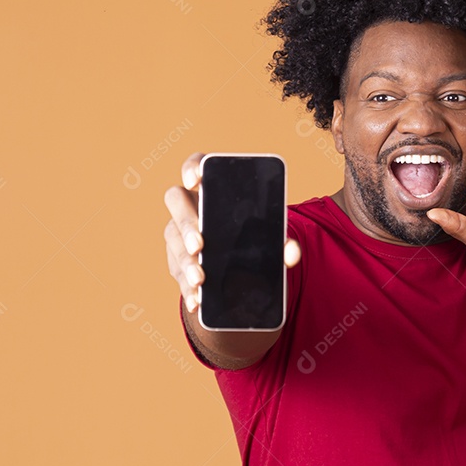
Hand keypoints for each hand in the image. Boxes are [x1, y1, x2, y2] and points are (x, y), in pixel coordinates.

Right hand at [164, 152, 300, 312]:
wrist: (240, 264)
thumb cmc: (253, 237)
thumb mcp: (268, 236)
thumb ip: (280, 242)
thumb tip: (292, 253)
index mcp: (211, 188)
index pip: (195, 165)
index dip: (192, 168)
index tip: (196, 181)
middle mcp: (188, 206)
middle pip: (176, 203)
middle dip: (186, 224)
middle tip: (199, 245)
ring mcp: (178, 233)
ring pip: (174, 242)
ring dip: (186, 262)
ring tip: (201, 279)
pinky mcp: (177, 261)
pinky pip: (177, 273)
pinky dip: (187, 289)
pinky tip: (196, 300)